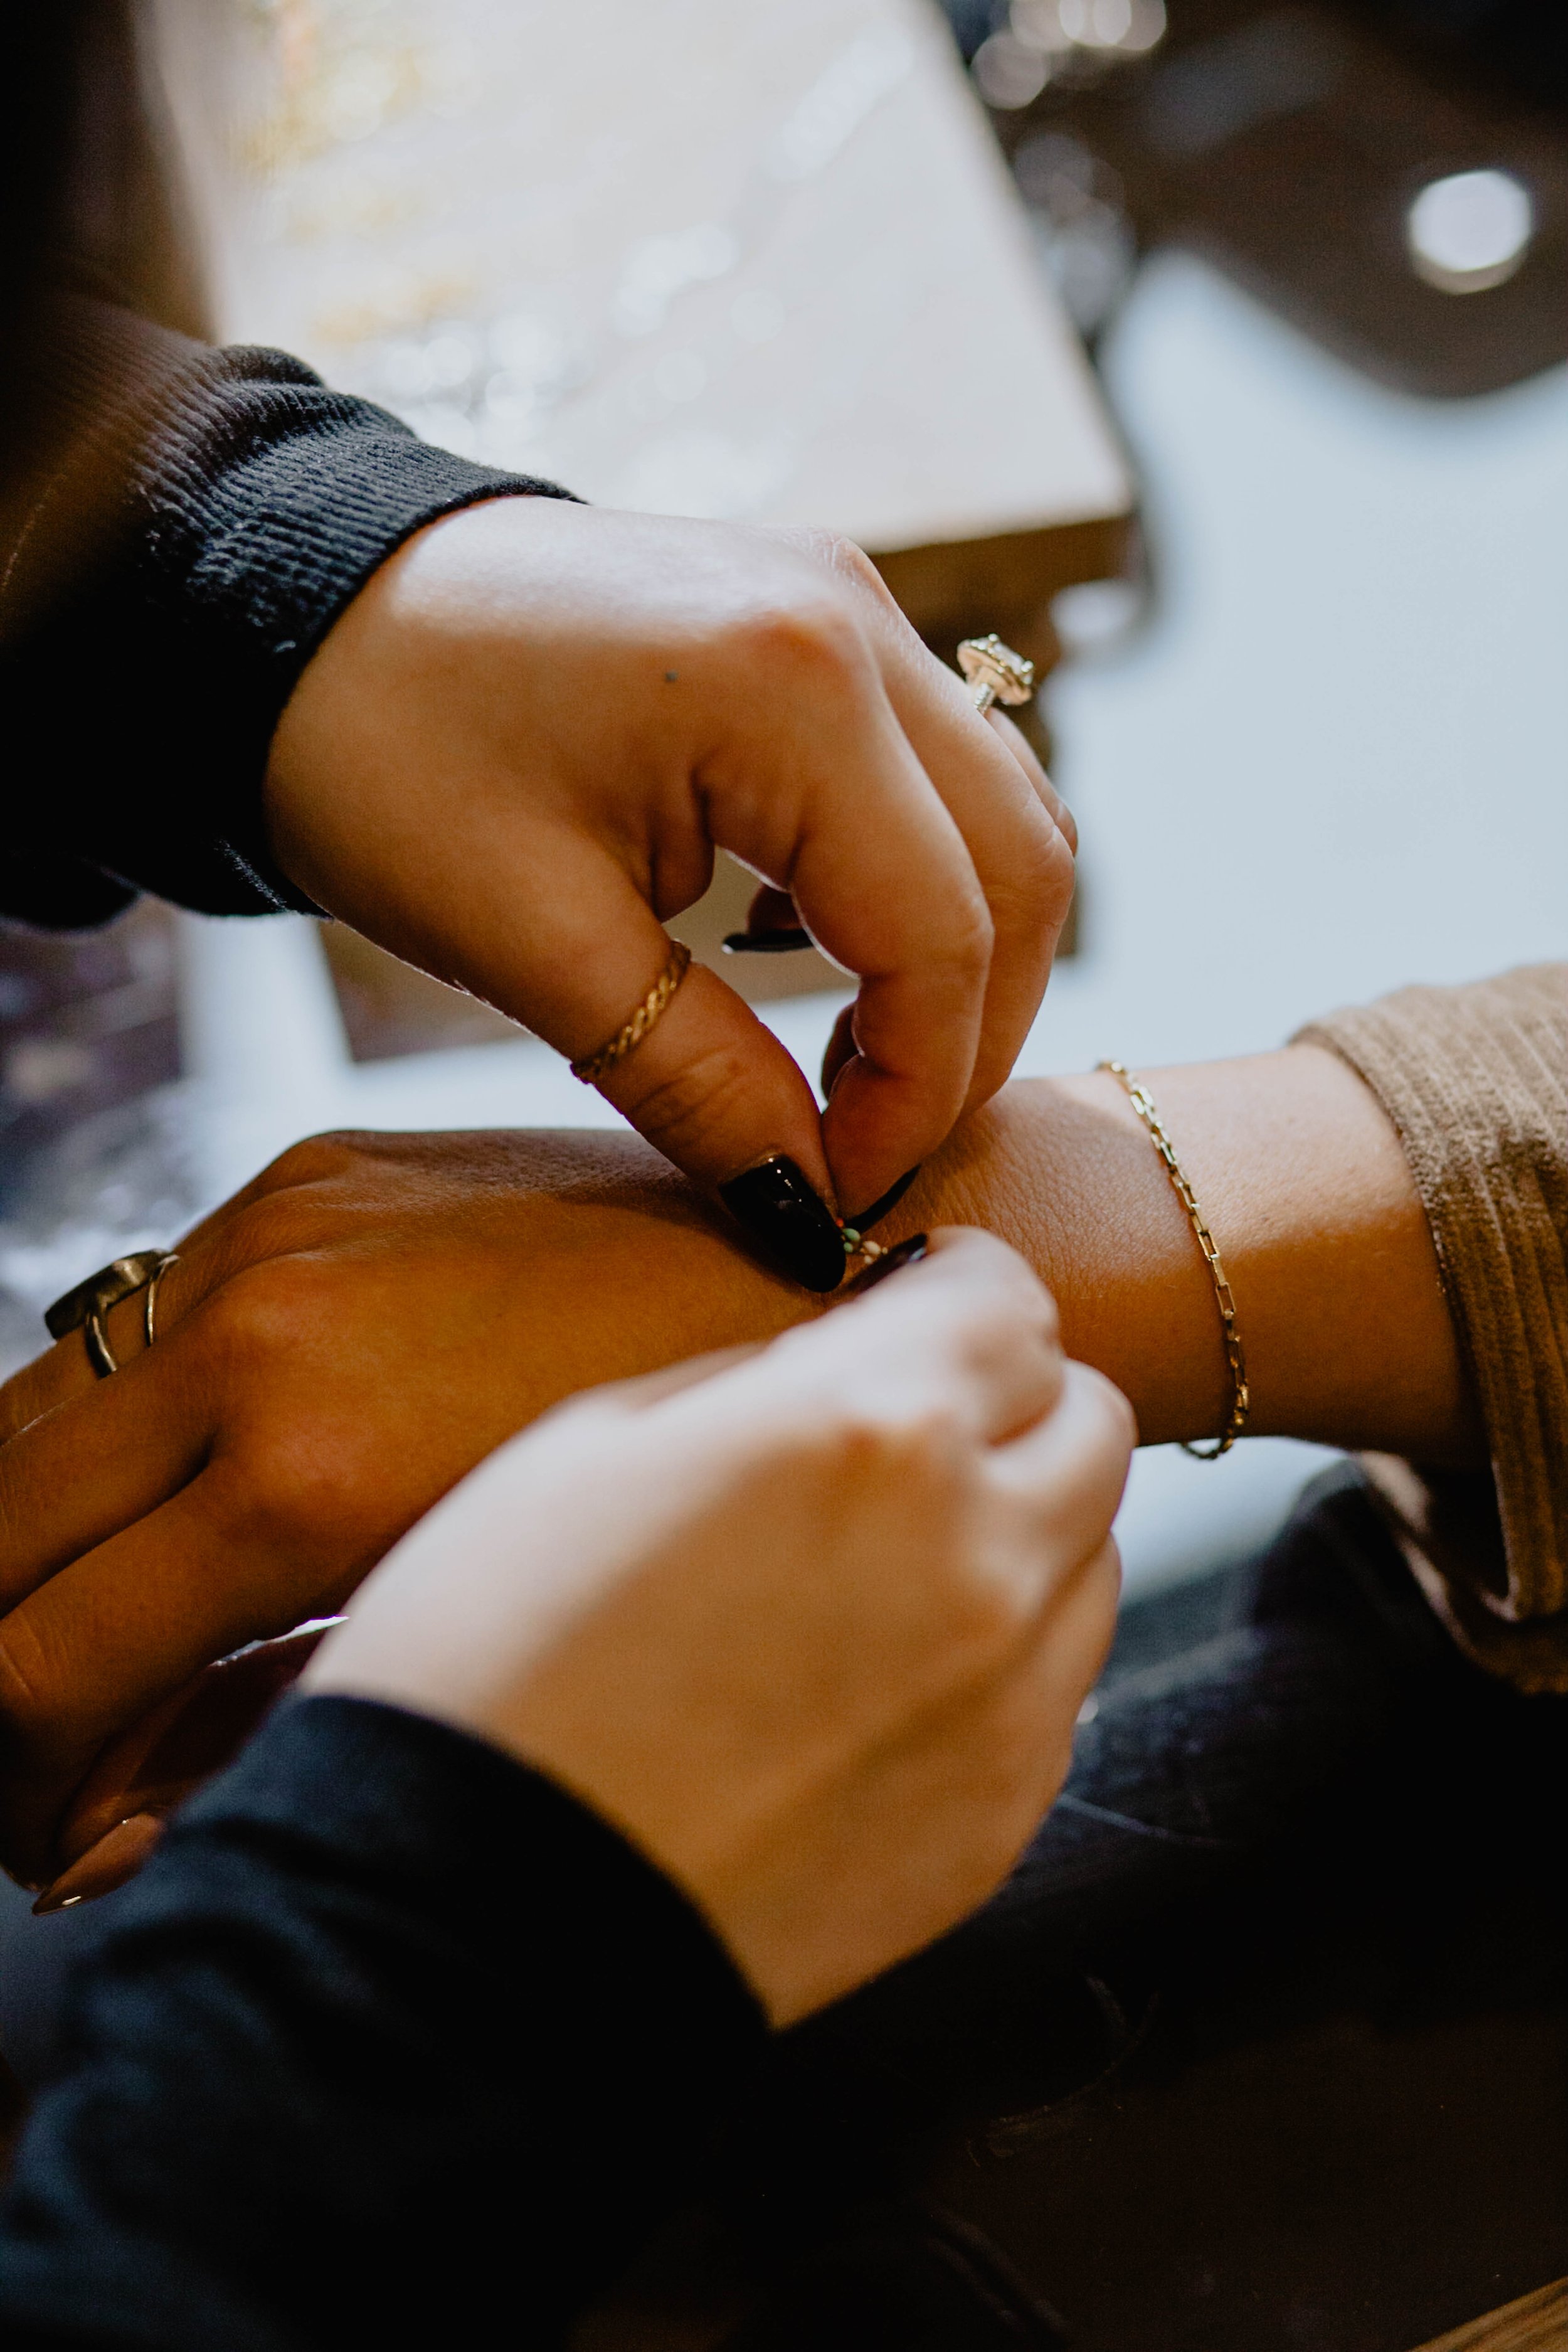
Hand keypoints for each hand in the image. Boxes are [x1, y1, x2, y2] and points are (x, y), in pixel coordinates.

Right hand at [0, 1127, 809, 1887]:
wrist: (825, 1270)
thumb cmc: (703, 1498)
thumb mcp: (484, 1652)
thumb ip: (270, 1724)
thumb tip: (103, 1832)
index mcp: (305, 1475)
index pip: (33, 1662)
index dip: (15, 1783)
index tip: (55, 1838)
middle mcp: (256, 1334)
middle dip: (0, 1672)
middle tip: (52, 1757)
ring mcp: (270, 1236)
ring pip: (30, 1423)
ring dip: (35, 1553)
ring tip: (104, 1646)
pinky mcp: (301, 1178)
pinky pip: (127, 1327)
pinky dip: (114, 1443)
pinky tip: (182, 1518)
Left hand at [265, 499, 1074, 1274]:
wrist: (299, 612)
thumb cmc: (379, 756)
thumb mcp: (531, 946)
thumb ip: (698, 1085)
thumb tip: (811, 1212)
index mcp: (792, 688)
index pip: (944, 936)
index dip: (916, 1096)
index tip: (840, 1195)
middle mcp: (857, 621)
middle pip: (1025, 870)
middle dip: (970, 1037)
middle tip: (868, 1148)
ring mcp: (852, 602)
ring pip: (1008, 816)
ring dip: (962, 959)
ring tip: (852, 1072)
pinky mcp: (824, 616)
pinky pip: (942, 769)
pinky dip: (922, 881)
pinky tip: (822, 955)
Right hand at [303, 1230, 1130, 2023]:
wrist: (462, 1921)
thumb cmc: (484, 1660)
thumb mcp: (591, 1441)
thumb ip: (763, 1378)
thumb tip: (845, 1355)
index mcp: (869, 1429)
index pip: (1011, 1301)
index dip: (964, 1282)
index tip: (930, 1291)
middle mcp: (978, 1554)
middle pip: (1089, 1419)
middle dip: (1011, 1400)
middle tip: (915, 1418)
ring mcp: (1008, 1701)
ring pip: (1092, 1555)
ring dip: (1018, 1526)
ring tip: (886, 1557)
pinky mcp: (1001, 1820)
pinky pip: (1054, 1687)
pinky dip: (1000, 1654)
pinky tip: (875, 1673)